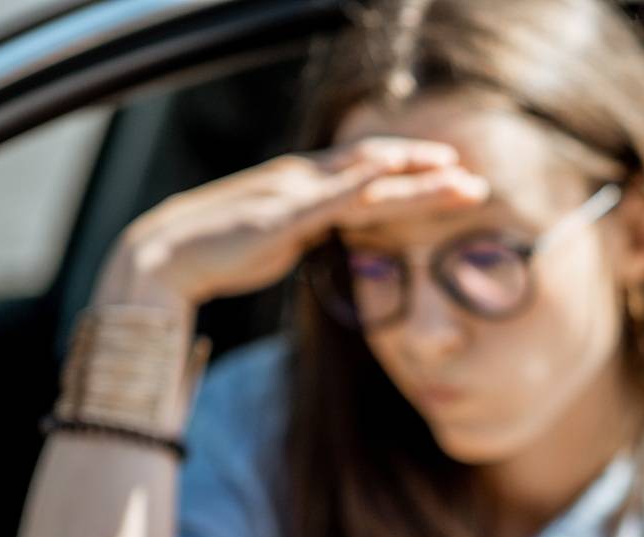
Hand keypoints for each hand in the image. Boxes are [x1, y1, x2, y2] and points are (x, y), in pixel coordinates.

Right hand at [97, 137, 489, 308]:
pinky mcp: (281, 216)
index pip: (371, 175)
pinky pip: (328, 196)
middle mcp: (304, 181)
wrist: (167, 258)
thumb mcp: (283, 238)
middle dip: (430, 176)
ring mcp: (293, 194)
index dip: (414, 176)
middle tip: (476, 181)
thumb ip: (314, 229)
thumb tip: (339, 230)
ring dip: (413, 178)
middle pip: (379, 173)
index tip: (455, 179)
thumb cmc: (222, 250)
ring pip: (366, 181)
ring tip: (456, 177)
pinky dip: (358, 182)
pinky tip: (387, 172)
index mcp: (306, 187)